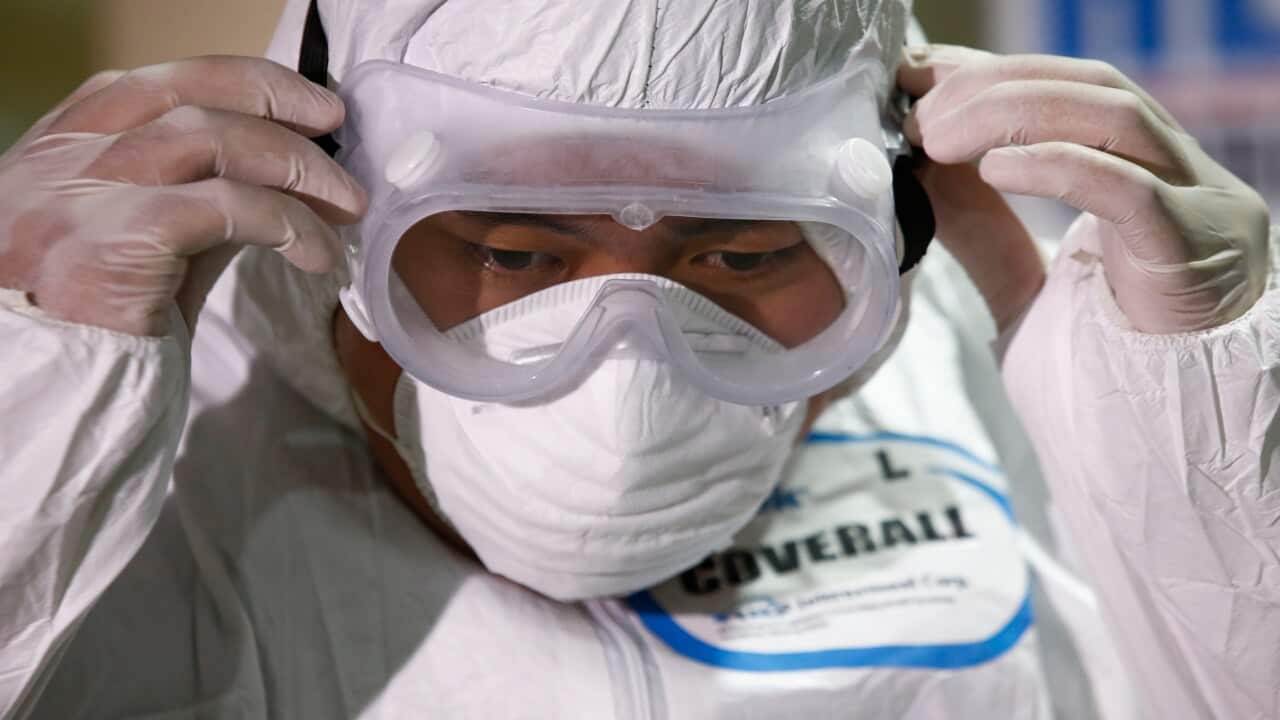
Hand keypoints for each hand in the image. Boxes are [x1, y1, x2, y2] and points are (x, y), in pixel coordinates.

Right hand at [0, 56, 366, 336]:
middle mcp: (61, 161)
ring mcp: (82, 196)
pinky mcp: (115, 241)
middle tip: (336, 128)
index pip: (154, 84)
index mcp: (60, 153)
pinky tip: (318, 254)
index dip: (239, 81)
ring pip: (211, 138)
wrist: (51, 403)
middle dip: (275, 102)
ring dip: (296, 165)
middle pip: (185, 95)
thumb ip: (199, 204)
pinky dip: (289, 223)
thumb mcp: (149, 250)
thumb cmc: (99, 332)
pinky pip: (227, 206)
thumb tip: (282, 177)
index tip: (302, 102)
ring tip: (347, 204)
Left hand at [899, 44, 1270, 333]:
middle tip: (919, 114)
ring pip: (1112, 118)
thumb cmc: (1104, 368)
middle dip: (993, 88)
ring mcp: (1199, 205)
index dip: (992, 71)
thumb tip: (919, 174)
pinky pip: (1127, 189)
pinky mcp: (1193, 248)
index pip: (1071, 89)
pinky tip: (994, 169)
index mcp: (1148, 173)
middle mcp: (1183, 175)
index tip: (918, 72)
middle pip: (1091, 89)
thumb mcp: (1025, 283)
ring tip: (937, 136)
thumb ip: (984, 228)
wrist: (1159, 444)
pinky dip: (1055, 167)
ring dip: (1012, 113)